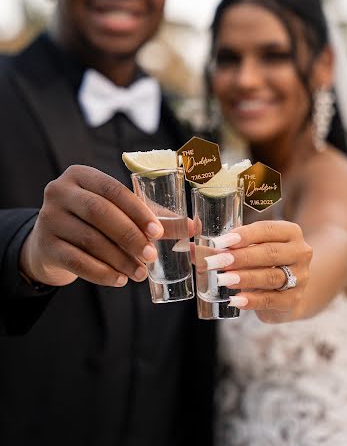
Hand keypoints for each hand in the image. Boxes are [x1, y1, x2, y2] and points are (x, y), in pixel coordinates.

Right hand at [19, 165, 164, 287]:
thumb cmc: (91, 223)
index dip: (137, 211)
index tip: (158, 232)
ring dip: (120, 259)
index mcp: (80, 175)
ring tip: (140, 273)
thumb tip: (191, 227)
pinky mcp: (45, 246)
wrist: (48, 244)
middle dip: (130, 236)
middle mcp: (59, 192)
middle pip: (100, 213)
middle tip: (151, 256)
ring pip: (91, 239)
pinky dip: (102, 273)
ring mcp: (48, 218)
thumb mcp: (115, 212)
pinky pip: (77, 261)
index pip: (113, 189)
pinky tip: (119, 280)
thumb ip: (150, 217)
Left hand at [204, 220, 311, 322]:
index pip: (267, 229)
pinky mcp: (294, 300)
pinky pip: (272, 300)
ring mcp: (301, 277)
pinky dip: (253, 301)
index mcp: (290, 232)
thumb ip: (226, 247)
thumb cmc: (264, 262)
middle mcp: (300, 252)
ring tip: (223, 279)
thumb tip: (192, 249)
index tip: (222, 241)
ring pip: (271, 277)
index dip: (244, 235)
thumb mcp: (251, 249)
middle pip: (269, 253)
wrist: (291, 289)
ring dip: (245, 278)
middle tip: (217, 261)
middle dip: (241, 257)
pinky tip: (236, 300)